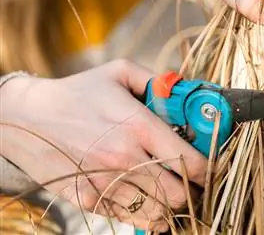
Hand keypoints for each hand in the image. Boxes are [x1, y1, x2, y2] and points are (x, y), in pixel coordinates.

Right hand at [0, 60, 206, 231]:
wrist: (25, 117)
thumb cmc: (77, 93)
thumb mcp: (118, 72)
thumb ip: (156, 79)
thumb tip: (184, 88)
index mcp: (138, 125)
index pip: (190, 160)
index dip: (208, 170)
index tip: (211, 170)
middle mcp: (125, 157)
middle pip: (178, 193)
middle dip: (192, 191)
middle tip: (193, 184)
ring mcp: (105, 182)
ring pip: (157, 211)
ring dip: (172, 207)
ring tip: (174, 195)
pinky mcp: (88, 199)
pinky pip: (129, 218)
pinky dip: (145, 215)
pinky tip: (149, 203)